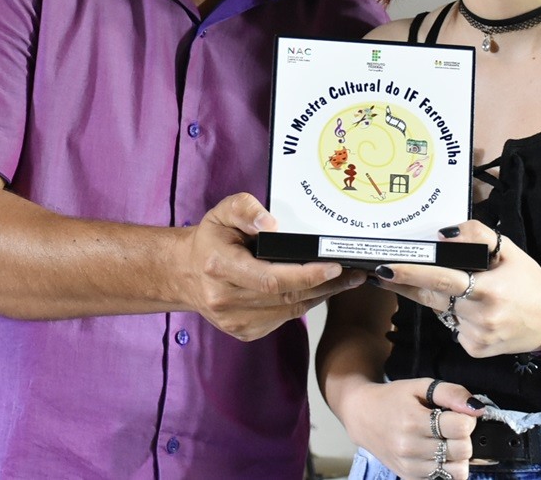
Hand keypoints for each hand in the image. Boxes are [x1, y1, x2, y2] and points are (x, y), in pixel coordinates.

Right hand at [183, 193, 364, 340]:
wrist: (186, 274)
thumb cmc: (211, 240)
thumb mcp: (222, 212)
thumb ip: (245, 208)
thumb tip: (271, 222)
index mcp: (219, 267)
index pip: (270, 278)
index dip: (306, 274)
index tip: (334, 266)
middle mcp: (225, 300)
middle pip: (286, 297)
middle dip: (324, 285)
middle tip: (353, 273)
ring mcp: (235, 321)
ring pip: (289, 311)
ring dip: (319, 296)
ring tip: (344, 280)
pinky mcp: (244, 332)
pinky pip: (283, 319)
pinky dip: (303, 304)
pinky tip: (317, 291)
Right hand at [338, 377, 479, 479]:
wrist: (363, 417)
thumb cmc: (393, 399)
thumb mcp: (420, 386)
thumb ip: (451, 393)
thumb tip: (477, 408)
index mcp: (413, 420)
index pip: (460, 427)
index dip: (466, 418)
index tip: (458, 414)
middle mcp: (410, 447)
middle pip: (462, 450)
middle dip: (464, 437)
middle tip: (452, 427)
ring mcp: (409, 466)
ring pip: (457, 471)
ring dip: (458, 455)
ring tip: (446, 441)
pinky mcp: (409, 478)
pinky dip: (447, 468)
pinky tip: (438, 454)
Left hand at [374, 221, 540, 358]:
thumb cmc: (528, 281)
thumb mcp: (509, 250)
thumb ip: (477, 235)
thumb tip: (444, 236)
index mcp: (488, 289)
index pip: (440, 279)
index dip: (410, 274)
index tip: (384, 268)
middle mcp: (480, 316)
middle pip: (431, 297)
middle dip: (405, 285)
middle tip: (384, 273)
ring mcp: (476, 337)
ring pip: (442, 311)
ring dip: (441, 299)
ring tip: (465, 289)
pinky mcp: (474, 350)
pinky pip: (453, 328)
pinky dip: (457, 316)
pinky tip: (477, 311)